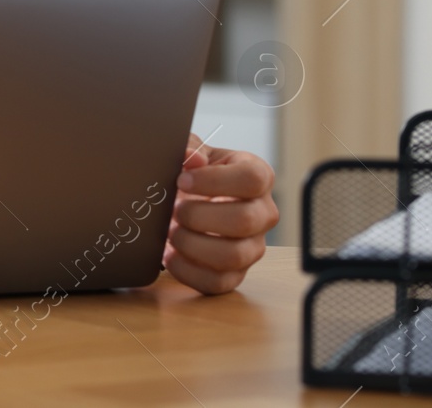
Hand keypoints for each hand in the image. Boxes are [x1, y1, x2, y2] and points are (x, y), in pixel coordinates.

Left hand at [163, 132, 278, 294]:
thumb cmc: (192, 172)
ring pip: (233, 256)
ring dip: (192, 245)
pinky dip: (187, 271)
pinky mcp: (236, 273)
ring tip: (170, 232)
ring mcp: (253, 246)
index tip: (182, 179)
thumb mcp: (189, 151)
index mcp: (257, 176)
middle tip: (174, 209)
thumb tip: (191, 159)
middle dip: (198, 216)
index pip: (253, 179)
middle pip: (244, 221)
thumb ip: (188, 148)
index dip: (214, 180)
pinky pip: (219, 283)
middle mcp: (263, 213)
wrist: (185, 197)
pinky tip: (168, 255)